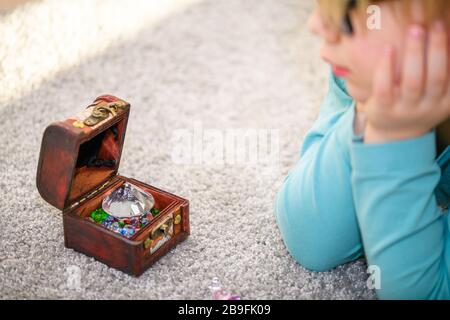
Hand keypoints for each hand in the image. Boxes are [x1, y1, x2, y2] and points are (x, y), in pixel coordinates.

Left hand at [360, 22, 449, 142]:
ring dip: (415, 53)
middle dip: (437, 49)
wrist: (393, 135)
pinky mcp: (383, 109)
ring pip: (412, 82)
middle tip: (434, 25)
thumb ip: (444, 78)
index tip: (447, 31)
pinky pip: (384, 88)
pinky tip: (388, 49)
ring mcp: (404, 110)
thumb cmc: (417, 105)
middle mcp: (427, 107)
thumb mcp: (436, 97)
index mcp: (445, 102)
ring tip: (415, 30)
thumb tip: (446, 44)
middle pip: (436, 77)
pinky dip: (386, 68)